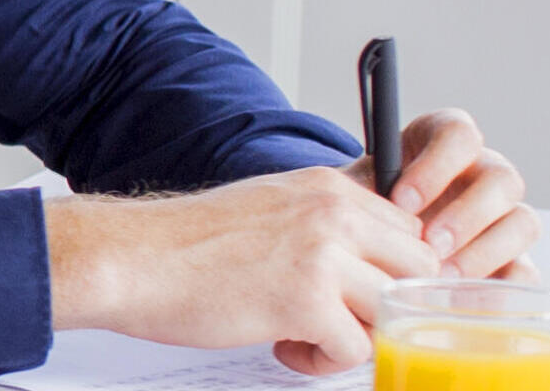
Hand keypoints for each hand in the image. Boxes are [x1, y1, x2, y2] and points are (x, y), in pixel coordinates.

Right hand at [43, 167, 431, 376]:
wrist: (133, 259)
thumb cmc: (185, 244)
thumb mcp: (268, 207)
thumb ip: (320, 223)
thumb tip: (361, 263)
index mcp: (326, 188)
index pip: (407, 230)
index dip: (385, 271)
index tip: (354, 292)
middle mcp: (332, 214)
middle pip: (417, 267)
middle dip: (385, 302)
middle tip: (339, 317)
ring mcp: (323, 256)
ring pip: (392, 310)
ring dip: (355, 334)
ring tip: (305, 334)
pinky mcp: (307, 302)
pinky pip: (355, 347)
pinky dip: (323, 361)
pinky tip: (284, 345)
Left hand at [366, 108, 541, 280]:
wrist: (366, 253)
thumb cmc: (360, 215)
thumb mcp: (350, 197)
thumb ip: (357, 197)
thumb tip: (361, 217)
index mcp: (444, 146)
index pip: (459, 134)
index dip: (437, 165)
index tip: (402, 200)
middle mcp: (482, 177)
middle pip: (501, 180)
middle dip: (467, 214)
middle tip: (430, 245)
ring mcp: (502, 221)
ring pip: (523, 223)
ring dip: (485, 252)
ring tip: (442, 278)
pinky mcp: (511, 264)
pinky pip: (525, 275)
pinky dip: (498, 290)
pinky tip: (461, 300)